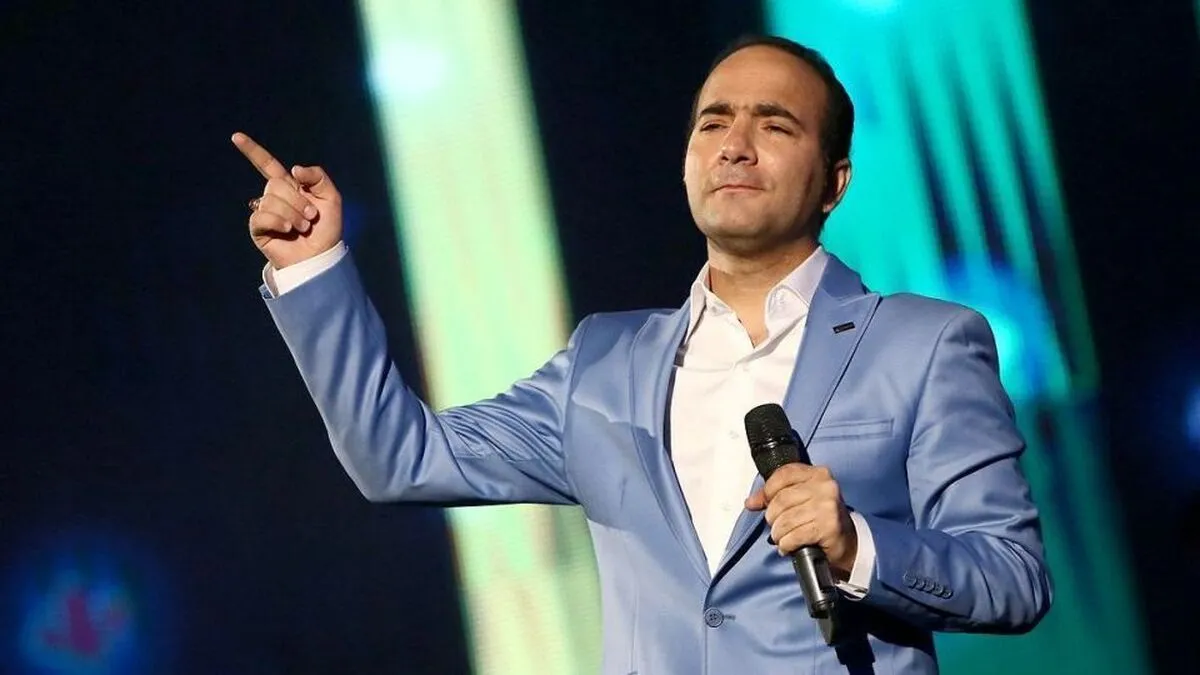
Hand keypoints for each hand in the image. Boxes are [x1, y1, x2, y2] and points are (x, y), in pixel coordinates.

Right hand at [232, 132, 342, 268]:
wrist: (320, 256)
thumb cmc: (327, 229)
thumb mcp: (332, 197)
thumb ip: (317, 177)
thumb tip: (293, 169)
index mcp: (290, 186)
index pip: (268, 165)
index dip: (252, 151)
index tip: (236, 136)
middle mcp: (275, 197)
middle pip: (276, 184)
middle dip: (298, 200)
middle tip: (312, 217)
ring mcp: (265, 212)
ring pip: (271, 200)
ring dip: (293, 214)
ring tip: (304, 227)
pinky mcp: (258, 228)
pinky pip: (263, 216)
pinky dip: (279, 222)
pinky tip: (288, 231)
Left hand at [745, 464, 857, 577]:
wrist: (846, 541)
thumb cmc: (819, 517)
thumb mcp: (799, 499)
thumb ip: (773, 496)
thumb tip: (750, 502)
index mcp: (818, 474)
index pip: (783, 475)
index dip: (768, 491)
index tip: (766, 503)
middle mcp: (825, 487)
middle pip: (781, 500)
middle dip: (772, 518)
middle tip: (776, 526)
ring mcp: (828, 506)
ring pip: (785, 520)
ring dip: (778, 534)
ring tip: (782, 537)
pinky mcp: (828, 527)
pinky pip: (794, 536)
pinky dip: (786, 544)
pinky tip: (789, 546)